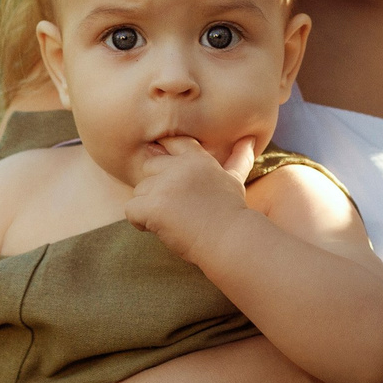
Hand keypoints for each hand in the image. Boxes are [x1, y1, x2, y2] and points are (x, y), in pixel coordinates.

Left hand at [124, 136, 257, 263]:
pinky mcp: (154, 206)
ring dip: (149, 207)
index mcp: (196, 158)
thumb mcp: (233, 181)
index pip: (171, 142)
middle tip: (174, 207)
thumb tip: (250, 140)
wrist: (230, 241)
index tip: (170, 177)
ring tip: (172, 220)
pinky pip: (131, 210)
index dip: (164, 156)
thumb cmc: (231, 214)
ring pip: (139, 191)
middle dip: (155, 187)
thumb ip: (238, 159)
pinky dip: (140, 222)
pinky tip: (158, 229)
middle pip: (148, 167)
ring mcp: (165, 186)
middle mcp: (179, 167)